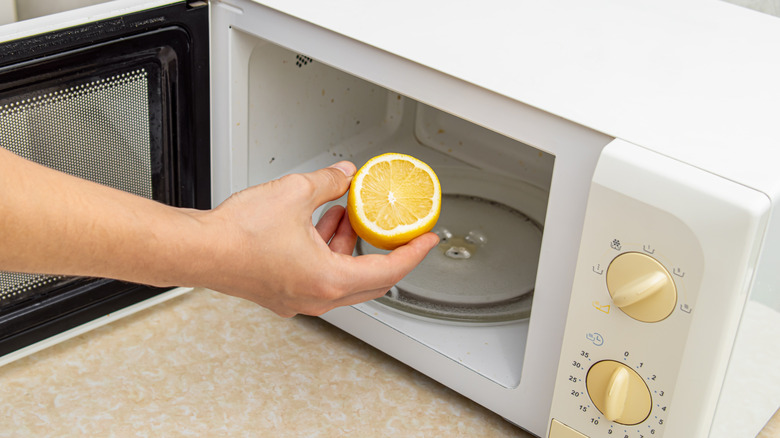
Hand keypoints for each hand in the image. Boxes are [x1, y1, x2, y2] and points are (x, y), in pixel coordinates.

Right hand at [190, 162, 438, 316]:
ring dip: (351, 245)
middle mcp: (316, 297)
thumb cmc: (238, 234)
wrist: (199, 250)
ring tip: (347, 212)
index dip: (413, 253)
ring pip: (342, 275)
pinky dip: (328, 251)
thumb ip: (329, 183)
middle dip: (384, 250)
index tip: (427, 241)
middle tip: (396, 230)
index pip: (389, 271)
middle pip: (370, 279)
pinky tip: (320, 223)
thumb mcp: (295, 193)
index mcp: (328, 280)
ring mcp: (298, 298)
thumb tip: (345, 176)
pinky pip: (319, 275)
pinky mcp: (282, 293)